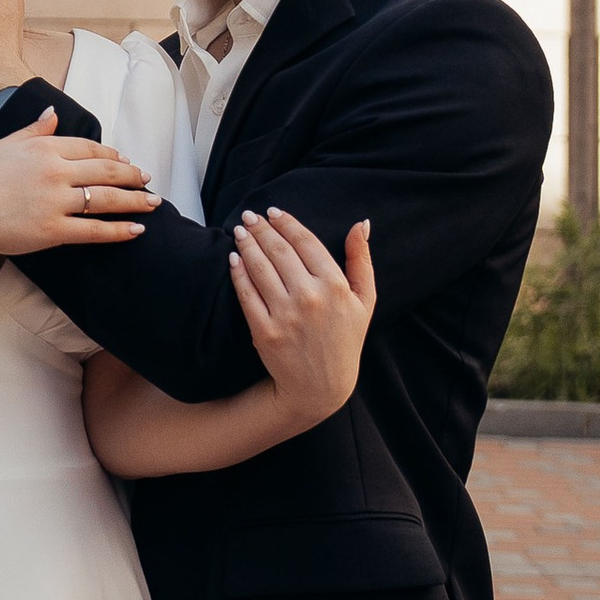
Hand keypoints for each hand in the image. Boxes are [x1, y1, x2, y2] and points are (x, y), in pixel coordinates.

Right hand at [0, 105, 149, 260]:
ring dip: (135, 201)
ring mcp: (55, 201)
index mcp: (43, 147)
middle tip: (148, 179)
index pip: (89, 147)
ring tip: (153, 203)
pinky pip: (94, 230)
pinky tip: (136, 230)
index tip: (125, 160)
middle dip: (132, 175)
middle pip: (106, 170)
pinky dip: (118, 230)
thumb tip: (53, 113)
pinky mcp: (53, 230)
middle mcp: (55, 171)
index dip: (112, 154)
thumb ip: (33, 129)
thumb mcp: (4, 145)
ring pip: (106, 199)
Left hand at [231, 209, 373, 426]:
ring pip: (260, 267)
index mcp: (336, 286)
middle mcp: (311, 297)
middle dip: (261, 228)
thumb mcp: (365, 301)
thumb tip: (362, 224)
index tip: (274, 212)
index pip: (306, 242)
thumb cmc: (345, 341)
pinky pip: (247, 294)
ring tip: (240, 231)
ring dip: (247, 244)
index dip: (287, 223)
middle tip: (250, 216)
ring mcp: (286, 314)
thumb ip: (362, 261)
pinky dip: (238, 273)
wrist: (321, 387)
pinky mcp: (265, 331)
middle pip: (279, 250)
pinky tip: (234, 259)